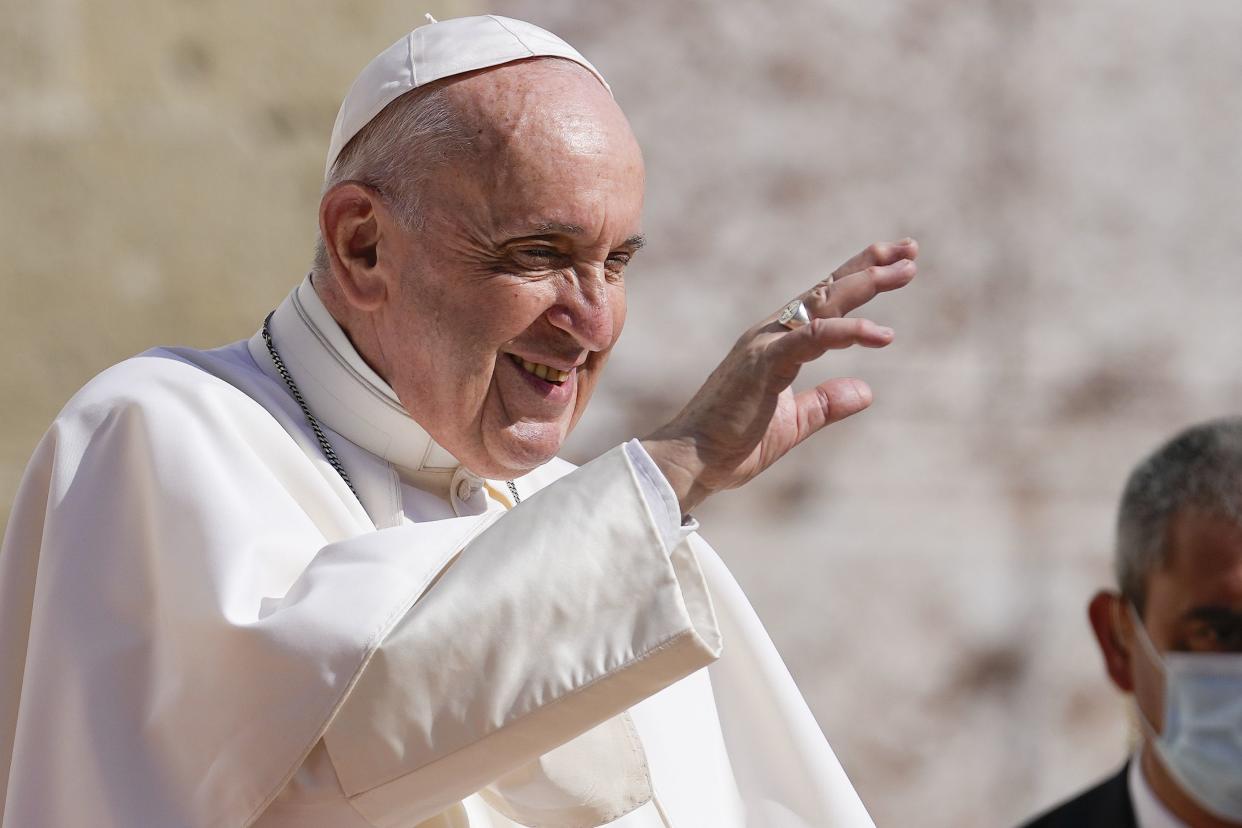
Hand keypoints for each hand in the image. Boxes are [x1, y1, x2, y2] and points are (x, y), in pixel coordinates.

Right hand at [642, 238, 917, 514]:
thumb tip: (866, 390)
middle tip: (910, 250)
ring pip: (823, 303)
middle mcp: (770, 335)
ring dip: (865, 284)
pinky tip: (882, 334)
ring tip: (905, 270)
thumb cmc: (731, 445)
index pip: (824, 304)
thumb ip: (825, 404)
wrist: (691, 462)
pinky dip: (848, 331)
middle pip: (827, 290)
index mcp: (776, 345)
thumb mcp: (792, 424)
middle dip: (870, 267)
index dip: (860, 280)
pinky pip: (812, 339)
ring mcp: (765, 345)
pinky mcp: (764, 363)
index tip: (897, 263)